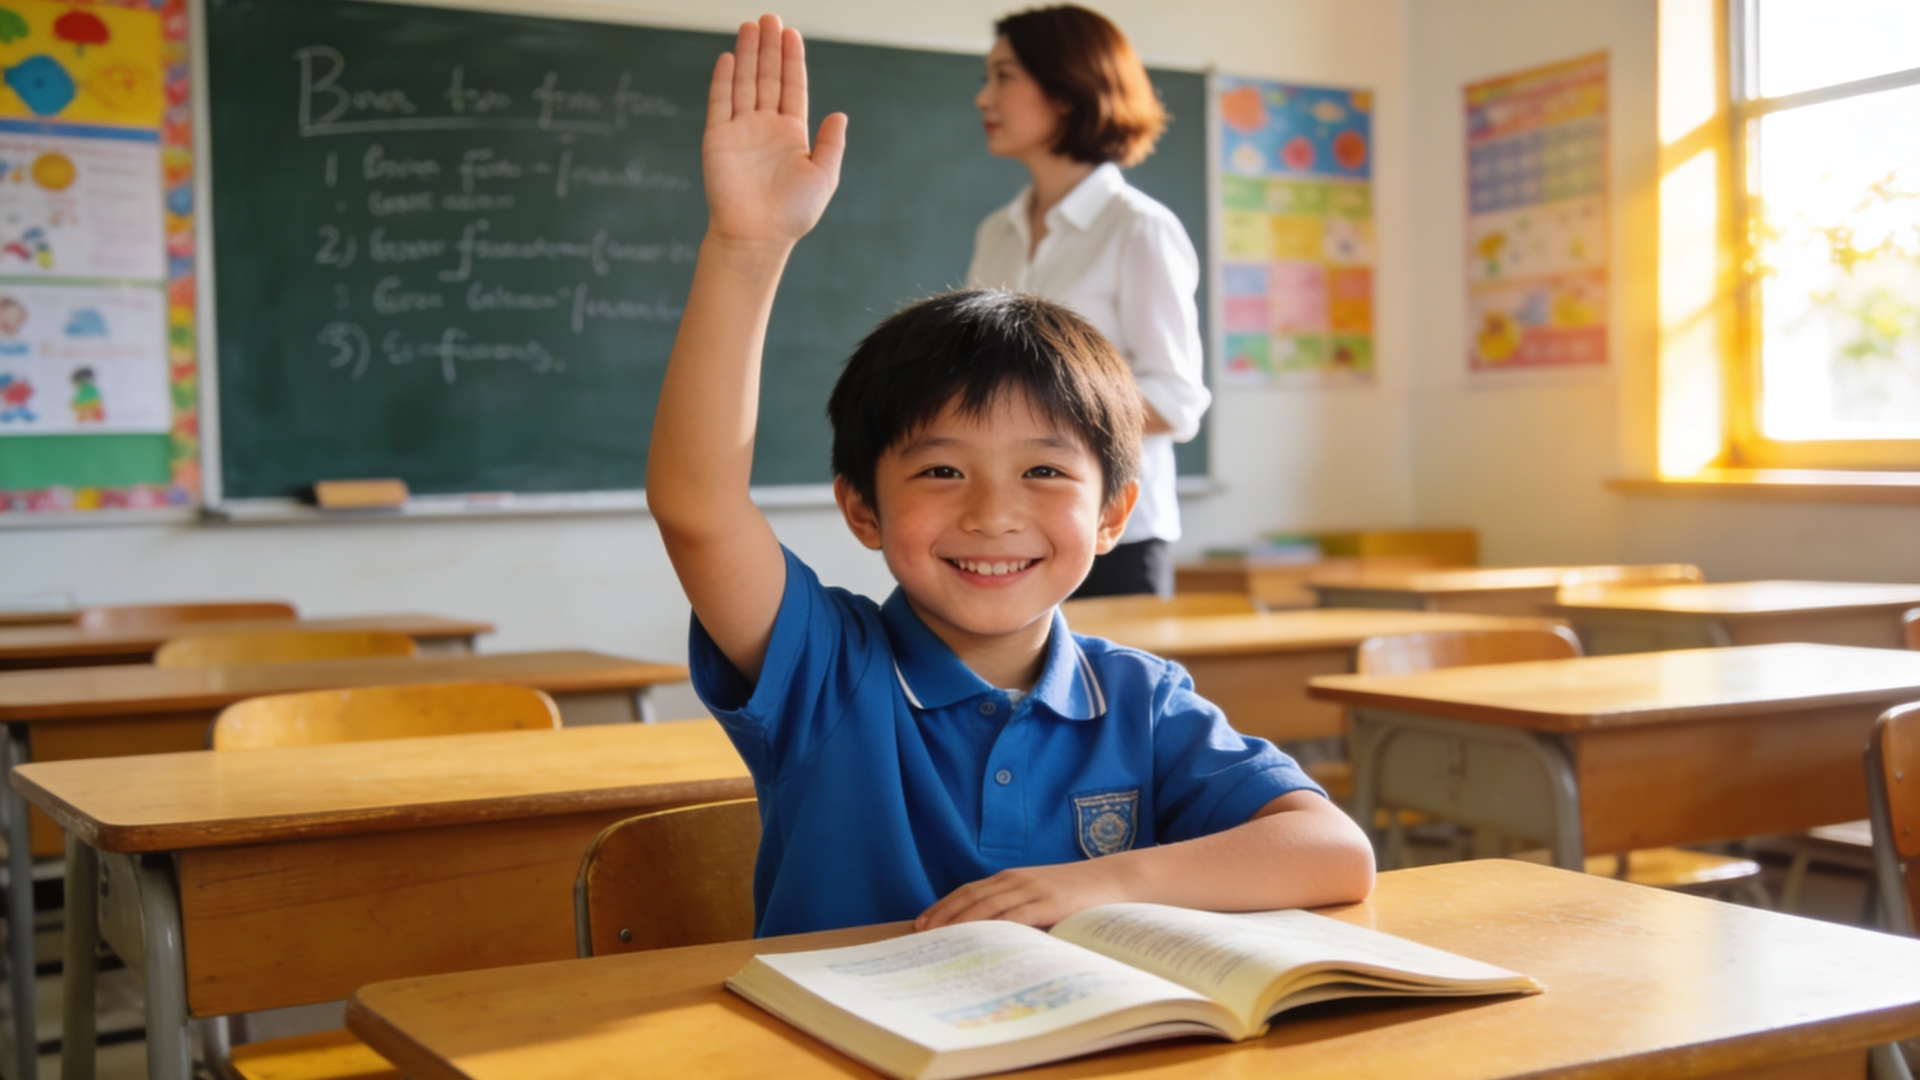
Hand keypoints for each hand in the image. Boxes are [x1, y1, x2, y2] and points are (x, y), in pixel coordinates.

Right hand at [703, 15, 847, 248]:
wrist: (757, 236)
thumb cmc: (793, 213)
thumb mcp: (823, 176)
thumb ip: (831, 144)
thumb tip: (840, 114)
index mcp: (792, 135)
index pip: (792, 88)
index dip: (792, 61)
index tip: (792, 34)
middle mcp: (765, 128)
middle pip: (767, 78)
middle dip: (769, 48)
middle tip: (770, 17)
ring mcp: (740, 131)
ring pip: (745, 84)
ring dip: (748, 55)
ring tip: (751, 25)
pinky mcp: (718, 139)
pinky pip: (721, 103)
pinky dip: (725, 80)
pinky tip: (730, 57)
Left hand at [916, 858, 1136, 930]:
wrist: (1114, 880)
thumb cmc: (1078, 893)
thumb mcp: (1042, 896)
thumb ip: (1019, 909)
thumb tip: (993, 936)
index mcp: (1011, 878)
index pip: (968, 891)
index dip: (943, 906)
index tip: (922, 922)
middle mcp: (1016, 880)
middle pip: (970, 897)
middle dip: (943, 915)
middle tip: (920, 933)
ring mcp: (1031, 889)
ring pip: (987, 906)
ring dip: (960, 921)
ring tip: (939, 937)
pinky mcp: (1049, 902)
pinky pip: (1015, 916)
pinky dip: (995, 927)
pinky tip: (980, 938)